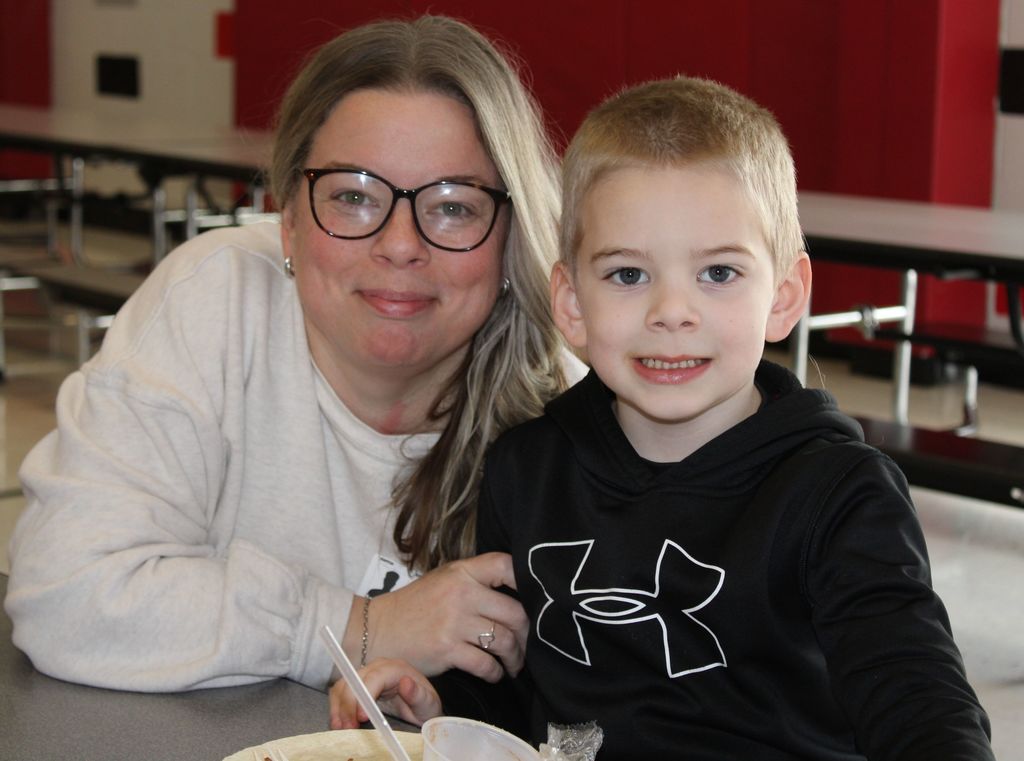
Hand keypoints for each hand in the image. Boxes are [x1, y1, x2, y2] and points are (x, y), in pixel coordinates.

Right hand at [329, 658, 441, 728]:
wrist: (421, 709)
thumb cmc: (425, 705)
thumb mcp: (428, 703)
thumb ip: (418, 694)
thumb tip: (405, 682)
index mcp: (396, 669)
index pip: (375, 677)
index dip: (364, 695)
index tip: (361, 717)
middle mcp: (378, 668)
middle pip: (355, 680)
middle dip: (349, 704)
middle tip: (350, 727)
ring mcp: (366, 675)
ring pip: (344, 685)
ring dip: (339, 707)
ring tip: (342, 727)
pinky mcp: (358, 685)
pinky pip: (341, 692)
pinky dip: (337, 707)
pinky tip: (338, 722)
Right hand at [366, 552, 527, 681]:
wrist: (378, 631)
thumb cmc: (415, 606)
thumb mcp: (443, 580)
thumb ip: (475, 580)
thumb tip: (517, 592)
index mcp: (461, 572)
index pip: (505, 566)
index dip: (528, 580)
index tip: (537, 598)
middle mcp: (461, 593)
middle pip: (515, 612)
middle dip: (528, 633)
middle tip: (528, 644)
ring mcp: (454, 622)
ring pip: (504, 641)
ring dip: (515, 657)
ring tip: (514, 662)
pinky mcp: (447, 650)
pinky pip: (486, 664)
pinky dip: (495, 672)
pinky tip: (494, 673)